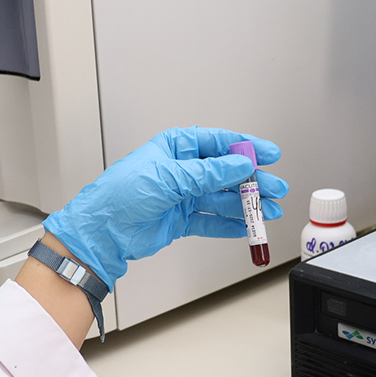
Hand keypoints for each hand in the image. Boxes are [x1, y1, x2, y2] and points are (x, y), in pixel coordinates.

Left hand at [42, 127, 287, 287]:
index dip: (246, 147)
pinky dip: (231, 225)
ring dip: (246, 206)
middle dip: (252, 182)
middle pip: (226, 173)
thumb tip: (240, 164)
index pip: (219, 143)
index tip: (269, 154)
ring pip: (223, 198)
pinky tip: (247, 227)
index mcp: (176, 147)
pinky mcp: (181, 219)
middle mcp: (182, 170)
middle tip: (275, 189)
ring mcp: (182, 195)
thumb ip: (209, 173)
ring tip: (268, 212)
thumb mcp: (169, 177)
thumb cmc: (120, 195)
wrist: (101, 233)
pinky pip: (212, 220)